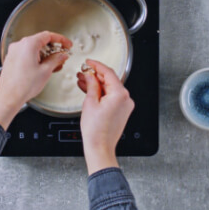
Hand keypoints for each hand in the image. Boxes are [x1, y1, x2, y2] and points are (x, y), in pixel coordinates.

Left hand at [0, 31, 71, 129]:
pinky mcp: (11, 60)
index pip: (48, 35)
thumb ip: (56, 59)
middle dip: (53, 49)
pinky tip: (43, 68)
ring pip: (33, 49)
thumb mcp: (46, 71)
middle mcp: (19, 45)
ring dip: (45, 55)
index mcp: (28, 44)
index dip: (61, 40)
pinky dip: (36, 59)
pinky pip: (26, 55)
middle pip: (40, 41)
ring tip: (54, 66)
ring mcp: (14, 52)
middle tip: (62, 57)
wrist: (9, 97)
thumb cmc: (23, 85)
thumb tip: (62, 55)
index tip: (67, 45)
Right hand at [76, 59, 134, 174]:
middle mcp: (125, 98)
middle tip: (83, 72)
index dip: (97, 65)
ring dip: (96, 84)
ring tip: (83, 81)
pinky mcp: (121, 111)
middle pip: (109, 80)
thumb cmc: (96, 130)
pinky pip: (111, 97)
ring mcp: (125, 105)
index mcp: (120, 94)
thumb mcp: (90, 102)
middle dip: (95, 76)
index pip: (108, 73)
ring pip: (109, 89)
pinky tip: (89, 90)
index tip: (89, 62)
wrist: (100, 147)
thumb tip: (90, 75)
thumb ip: (91, 85)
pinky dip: (101, 93)